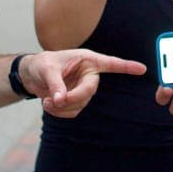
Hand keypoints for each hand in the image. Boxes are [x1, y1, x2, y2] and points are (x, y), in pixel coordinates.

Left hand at [21, 49, 145, 117]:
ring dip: (63, 107)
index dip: (126, 67)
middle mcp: (88, 74)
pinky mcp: (76, 100)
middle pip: (89, 91)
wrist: (30, 75)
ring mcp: (82, 88)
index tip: (142, 69)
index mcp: (87, 60)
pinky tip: (49, 104)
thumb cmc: (41, 64)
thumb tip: (61, 99)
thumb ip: (55, 83)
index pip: (111, 63)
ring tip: (47, 102)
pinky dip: (60, 112)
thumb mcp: (47, 69)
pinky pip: (73, 111)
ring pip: (81, 104)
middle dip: (72, 98)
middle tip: (54, 100)